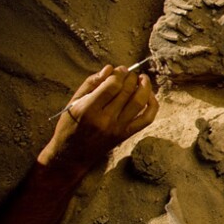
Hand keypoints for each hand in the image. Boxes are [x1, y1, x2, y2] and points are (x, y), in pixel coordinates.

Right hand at [38, 65, 158, 177]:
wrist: (71, 155)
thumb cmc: (70, 125)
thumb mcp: (73, 102)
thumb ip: (91, 83)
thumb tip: (110, 68)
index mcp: (89, 109)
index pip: (112, 86)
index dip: (120, 73)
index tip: (121, 69)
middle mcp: (105, 120)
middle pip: (127, 92)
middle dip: (131, 77)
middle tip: (130, 73)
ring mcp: (118, 128)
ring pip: (139, 103)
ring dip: (145, 87)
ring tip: (142, 79)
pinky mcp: (126, 135)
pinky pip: (147, 119)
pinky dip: (152, 105)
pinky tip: (149, 95)